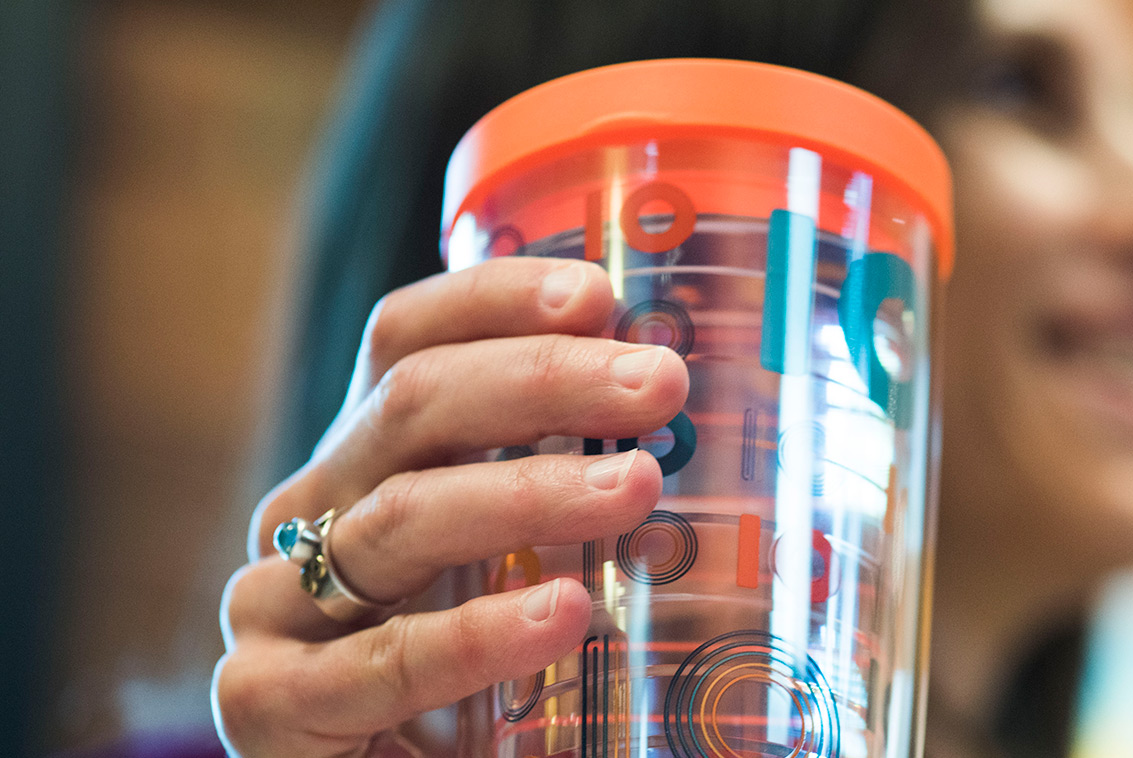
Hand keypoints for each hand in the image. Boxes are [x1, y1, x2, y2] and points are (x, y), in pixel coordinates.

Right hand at [213, 257, 687, 755]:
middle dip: (545, 380)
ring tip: (638, 488)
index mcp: (365, 460)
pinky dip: (474, 636)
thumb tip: (693, 415)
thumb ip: (574, 496)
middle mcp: (309, 513)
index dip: (495, 301)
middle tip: (659, 381)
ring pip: (401, 517)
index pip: (407, 342)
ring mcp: (273, 606)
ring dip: (532, 491)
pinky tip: (561, 614)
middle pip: (411, 406)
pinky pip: (377, 660)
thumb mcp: (520, 562)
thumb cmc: (471, 676)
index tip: (602, 292)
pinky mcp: (266, 703)